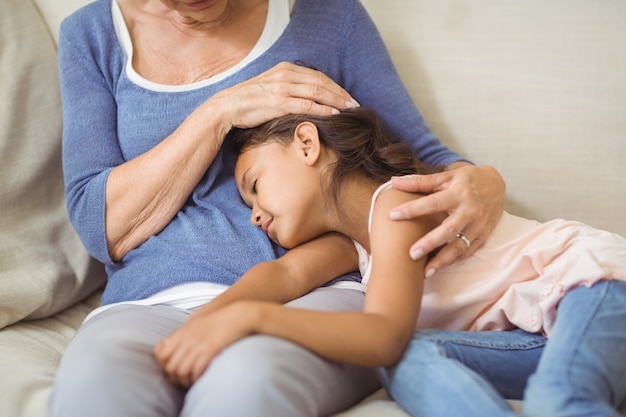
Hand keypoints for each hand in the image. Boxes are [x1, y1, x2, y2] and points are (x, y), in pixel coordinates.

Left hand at [153, 302, 257, 387]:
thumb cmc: (221, 320)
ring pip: (181, 370)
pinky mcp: (210, 349)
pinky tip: (201, 378)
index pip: (159, 352)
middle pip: (169, 366)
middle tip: (183, 380)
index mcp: (182, 332)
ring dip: (186, 380)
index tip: (171, 369)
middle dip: (174, 378)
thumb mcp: (198, 323)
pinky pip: (197, 369)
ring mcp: (198, 344)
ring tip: (192, 382)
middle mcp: (187, 339)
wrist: (238, 314)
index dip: (162, 364)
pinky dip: (197, 378)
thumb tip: (179, 347)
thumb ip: (186, 334)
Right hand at [213, 62, 358, 129]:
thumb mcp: (272, 88)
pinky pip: (307, 105)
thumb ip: (289, 89)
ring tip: (350, 109)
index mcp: (286, 69)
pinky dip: (323, 109)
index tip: (347, 96)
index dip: (335, 86)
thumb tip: (308, 99)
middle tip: (355, 104)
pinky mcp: (279, 102)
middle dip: (341, 93)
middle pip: (322, 82)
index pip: (318, 76)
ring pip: (317, 92)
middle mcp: (286, 75)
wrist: (228, 106)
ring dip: (336, 101)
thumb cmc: (250, 101)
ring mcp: (283, 88)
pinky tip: (334, 114)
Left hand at [389, 164, 504, 276]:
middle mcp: (470, 210)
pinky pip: (467, 251)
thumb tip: (394, 182)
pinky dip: (454, 260)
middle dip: (430, 243)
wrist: (497, 185)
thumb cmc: (467, 180)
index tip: (393, 215)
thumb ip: (420, 182)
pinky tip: (440, 267)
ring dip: (443, 260)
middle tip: (411, 254)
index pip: (432, 203)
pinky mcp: (483, 236)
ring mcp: (478, 225)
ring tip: (425, 272)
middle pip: (448, 229)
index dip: (412, 209)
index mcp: (458, 193)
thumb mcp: (446, 176)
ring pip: (459, 246)